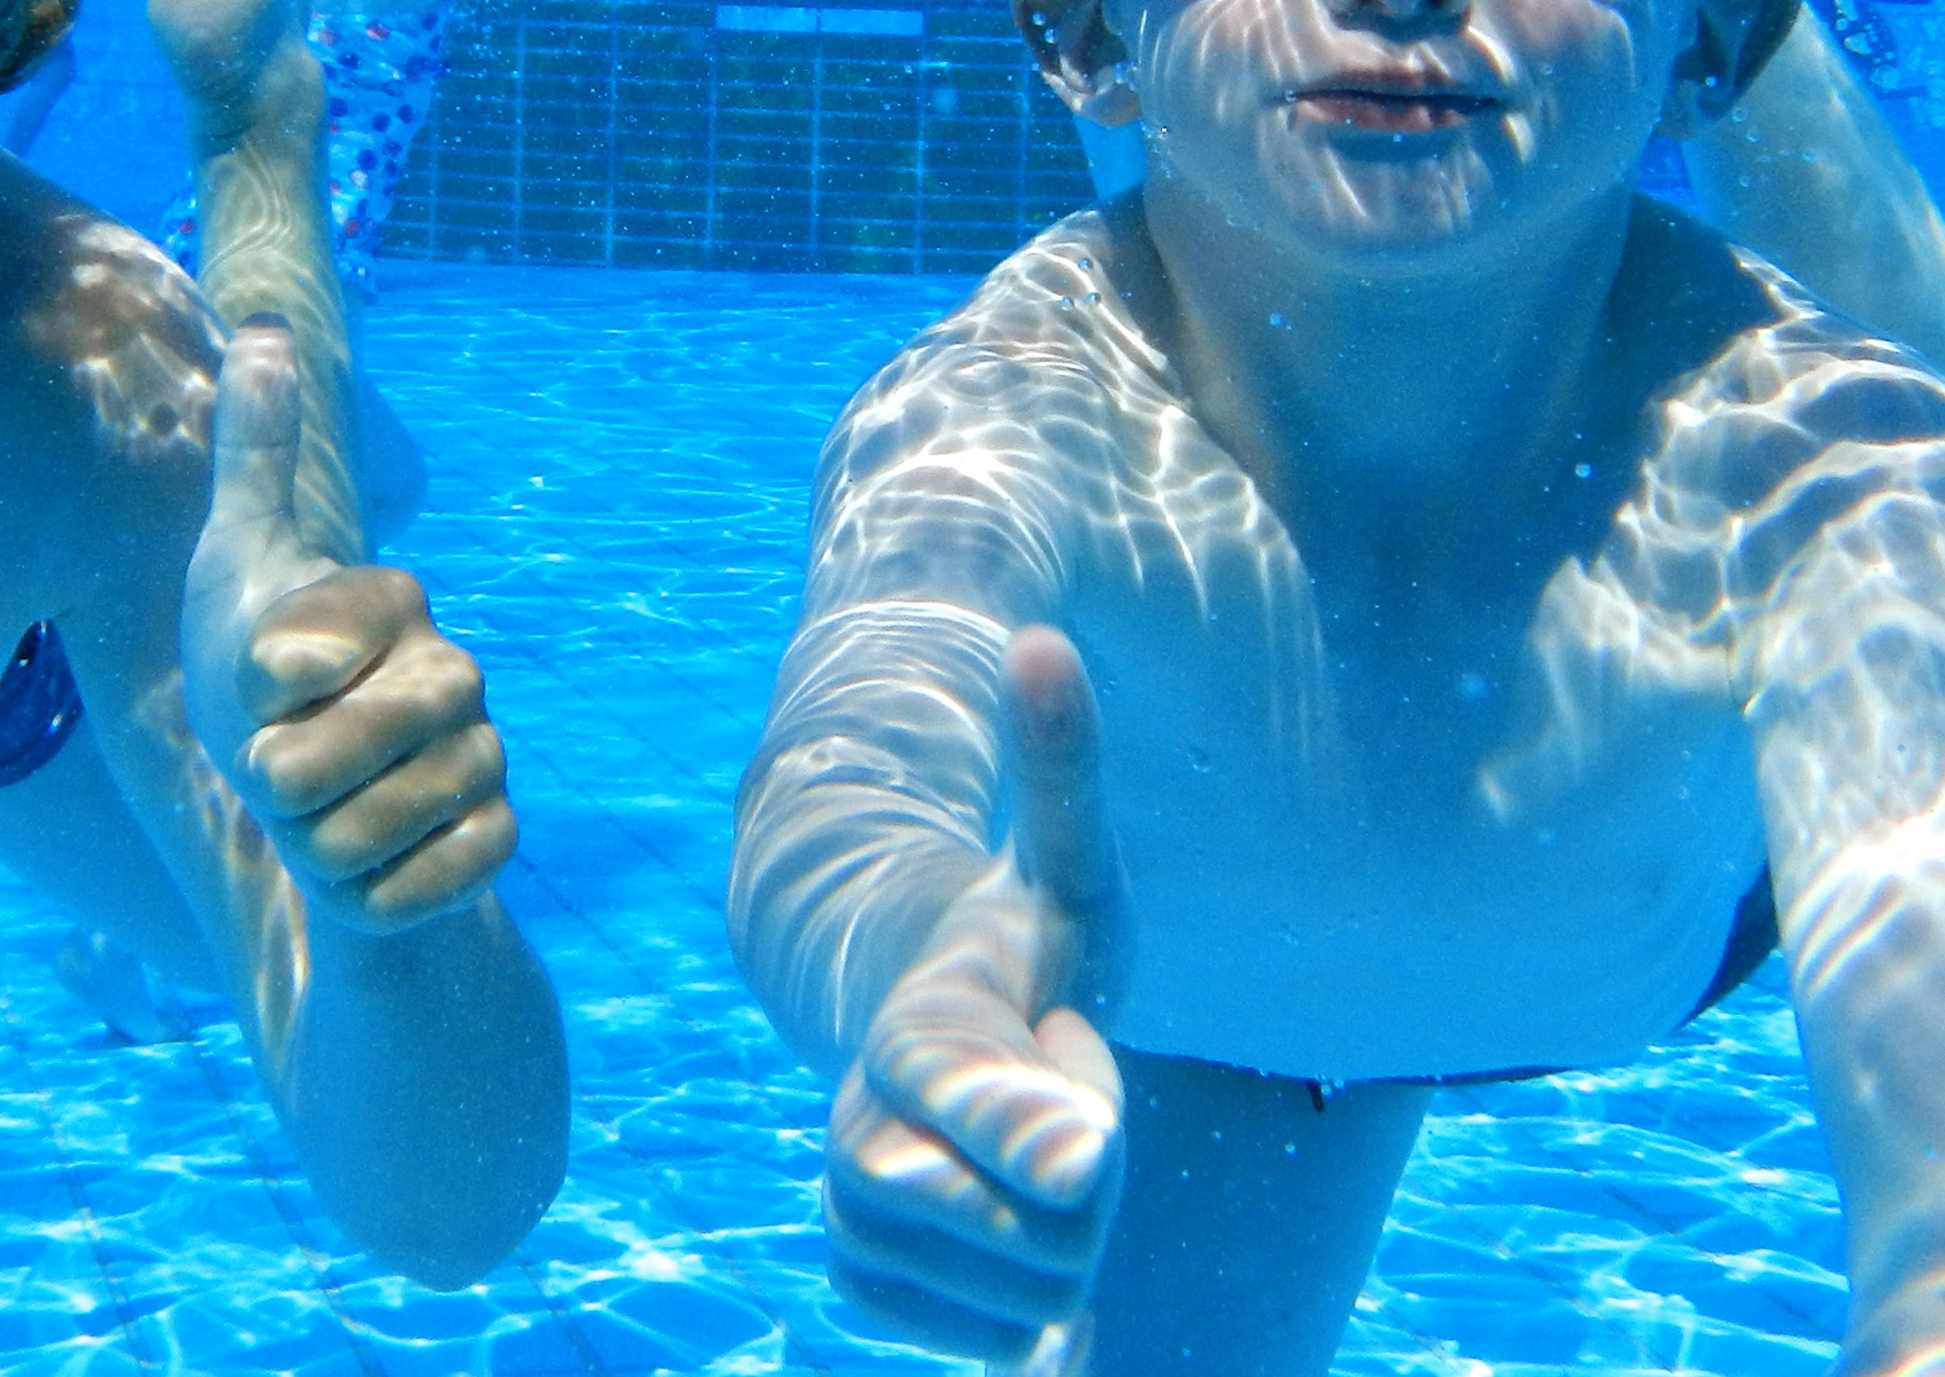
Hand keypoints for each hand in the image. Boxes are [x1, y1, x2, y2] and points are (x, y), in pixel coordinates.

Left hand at [184, 318, 513, 931]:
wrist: (304, 799)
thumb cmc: (257, 671)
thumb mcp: (236, 559)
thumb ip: (257, 453)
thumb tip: (262, 329)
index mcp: (394, 602)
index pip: (302, 653)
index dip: (264, 683)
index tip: (259, 682)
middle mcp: (455, 672)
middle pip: (328, 755)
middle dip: (274, 777)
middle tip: (274, 766)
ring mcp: (484, 759)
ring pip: (361, 833)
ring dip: (310, 842)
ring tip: (318, 814)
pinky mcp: (497, 841)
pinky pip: (412, 891)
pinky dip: (364, 895)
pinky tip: (367, 864)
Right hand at [825, 626, 1127, 1363]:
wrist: (925, 1022)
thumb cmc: (1031, 942)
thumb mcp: (1075, 869)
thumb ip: (1064, 773)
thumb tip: (1039, 637)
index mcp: (922, 1024)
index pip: (965, 1084)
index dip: (1025, 1121)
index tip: (1093, 1155)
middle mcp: (860, 1122)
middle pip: (1032, 1227)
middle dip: (1092, 1188)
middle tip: (1071, 1110)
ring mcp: (851, 1210)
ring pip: (1025, 1297)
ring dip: (1067, 1243)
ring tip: (1037, 1156)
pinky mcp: (860, 1285)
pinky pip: (993, 1340)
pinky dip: (1026, 1302)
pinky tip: (1010, 1222)